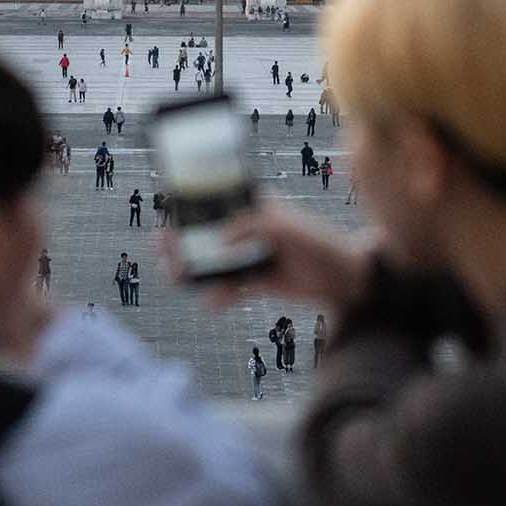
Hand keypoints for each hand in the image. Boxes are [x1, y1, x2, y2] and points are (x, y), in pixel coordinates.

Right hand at [165, 204, 370, 312]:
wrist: (344, 279)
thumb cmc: (319, 243)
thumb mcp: (287, 227)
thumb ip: (253, 226)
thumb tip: (220, 239)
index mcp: (254, 207)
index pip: (217, 202)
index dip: (190, 207)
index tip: (168, 215)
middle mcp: (248, 230)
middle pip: (207, 234)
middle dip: (183, 242)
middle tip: (161, 250)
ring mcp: (250, 255)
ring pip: (214, 263)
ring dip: (193, 271)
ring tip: (176, 278)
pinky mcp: (256, 281)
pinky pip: (230, 288)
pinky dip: (219, 296)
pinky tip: (212, 303)